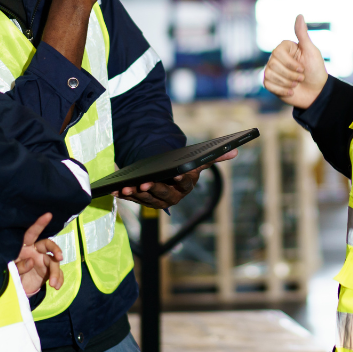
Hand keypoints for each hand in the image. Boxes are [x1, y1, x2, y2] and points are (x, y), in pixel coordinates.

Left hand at [16, 213, 64, 296]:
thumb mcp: (11, 271)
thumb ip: (19, 266)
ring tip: (54, 284)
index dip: (39, 224)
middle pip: (48, 244)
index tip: (48, 215)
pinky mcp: (48, 271)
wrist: (16, 290)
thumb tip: (31, 261)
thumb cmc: (10, 275)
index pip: (32, 233)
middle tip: (60, 257)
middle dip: (56, 249)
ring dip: (56, 272)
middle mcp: (36, 251)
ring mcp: (43, 261)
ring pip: (54, 262)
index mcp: (24, 247)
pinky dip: (58, 279)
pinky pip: (57, 273)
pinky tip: (56, 286)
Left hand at [114, 149, 237, 208]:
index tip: (176, 173)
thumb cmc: (182, 166)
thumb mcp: (197, 160)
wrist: (168, 175)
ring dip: (137, 193)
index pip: (184, 182)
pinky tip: (116, 189)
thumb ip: (215, 157)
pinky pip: (134, 199)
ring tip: (127, 186)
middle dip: (154, 188)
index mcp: (187, 185)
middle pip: (164, 194)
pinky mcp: (143, 200)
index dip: (180, 178)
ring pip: (147, 199)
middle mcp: (173, 196)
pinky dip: (126, 195)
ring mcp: (157, 200)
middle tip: (145, 182)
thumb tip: (235, 151)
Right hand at [262, 15, 327, 109]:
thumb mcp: (311, 51)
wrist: (316, 92)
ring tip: (296, 84)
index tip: (302, 68)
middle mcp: (276, 57)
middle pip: (273, 64)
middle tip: (301, 78)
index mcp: (285, 48)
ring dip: (287, 83)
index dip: (291, 63)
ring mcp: (272, 70)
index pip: (278, 52)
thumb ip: (302, 34)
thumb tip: (300, 15)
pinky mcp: (270, 83)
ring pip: (270, 75)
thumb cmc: (316, 70)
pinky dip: (282, 90)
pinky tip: (291, 91)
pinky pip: (268, 85)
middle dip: (290, 75)